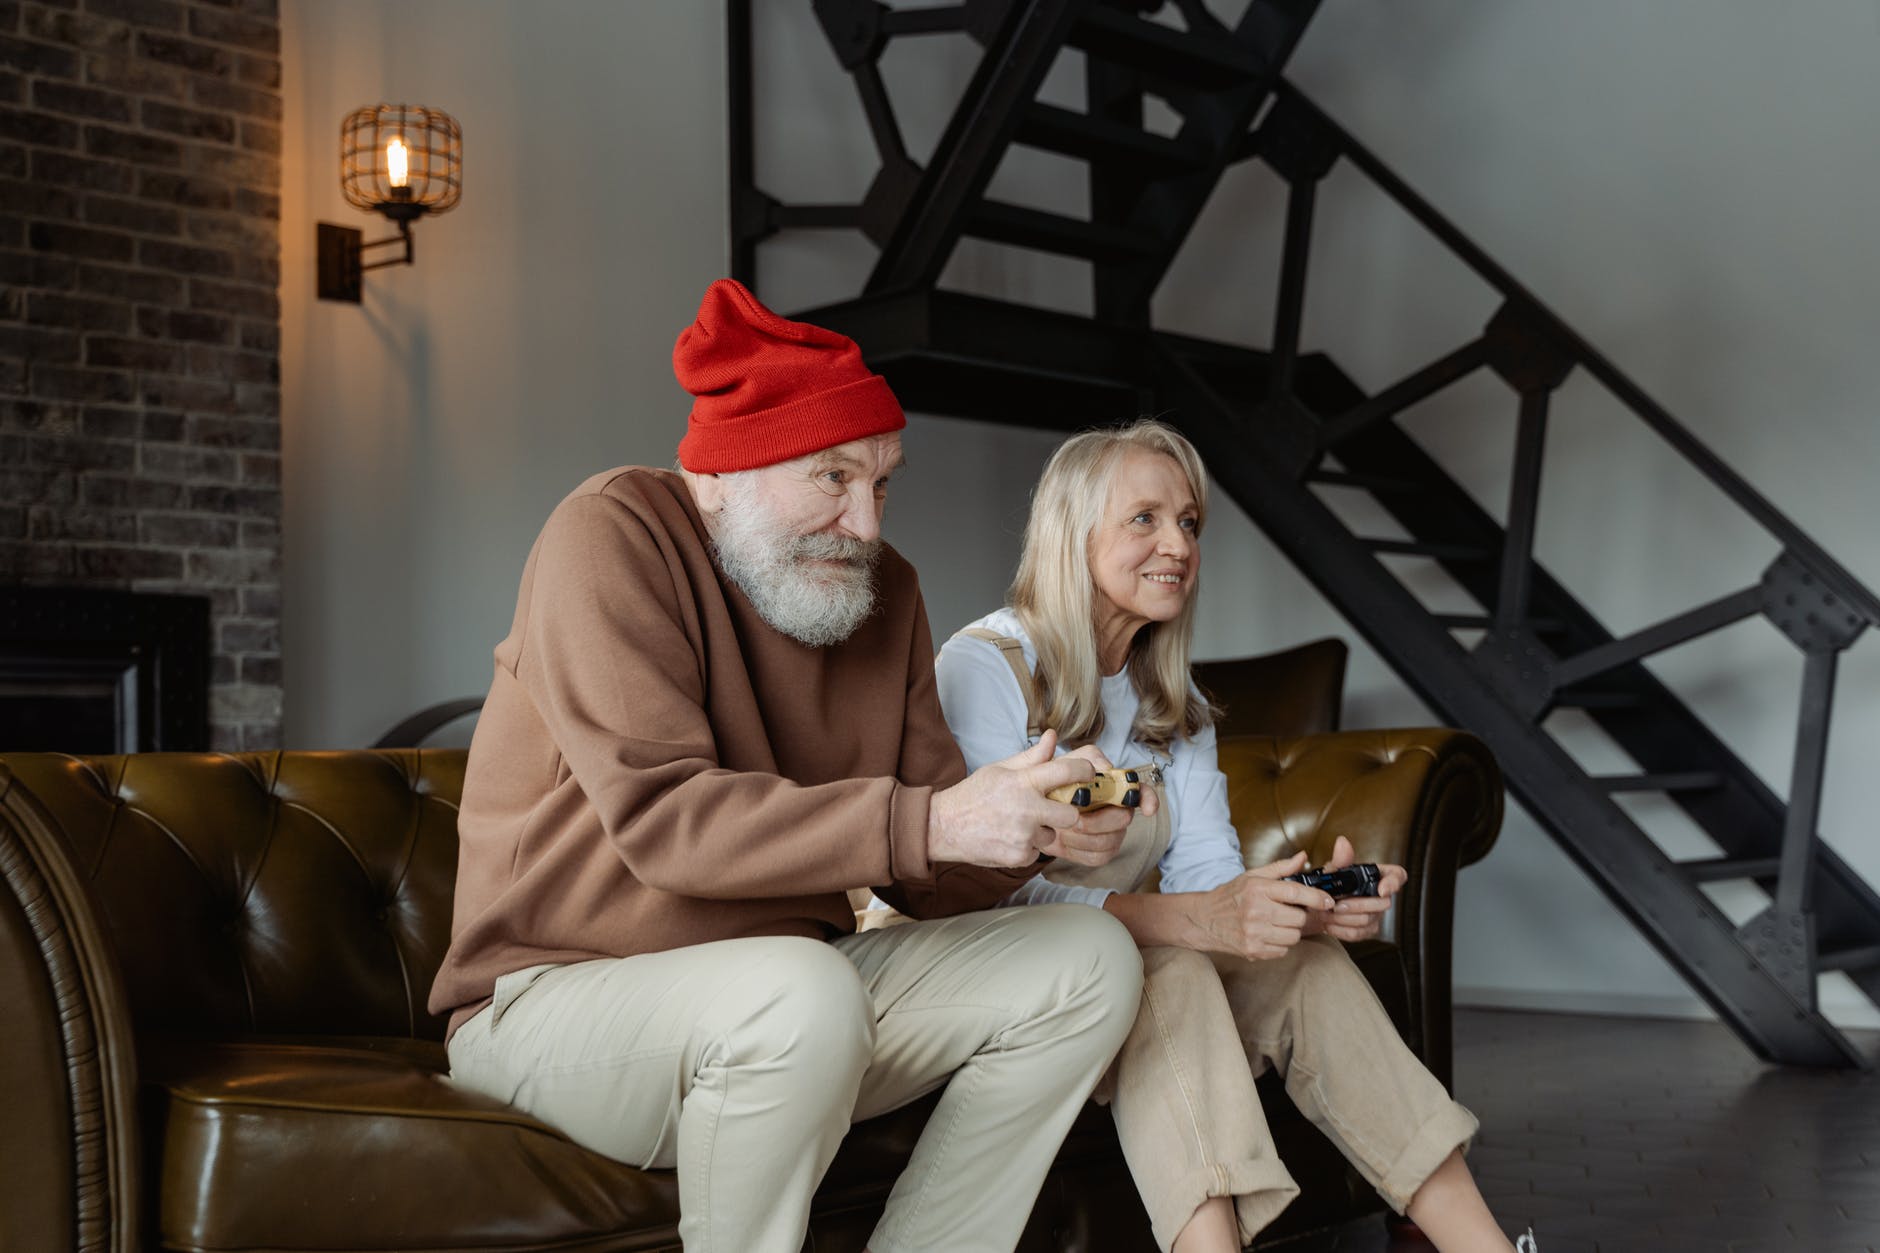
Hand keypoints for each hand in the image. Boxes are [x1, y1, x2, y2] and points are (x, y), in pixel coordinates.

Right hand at [927, 731, 1093, 867]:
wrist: (944, 826)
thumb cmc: (973, 795)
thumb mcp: (999, 769)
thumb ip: (1030, 757)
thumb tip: (1052, 737)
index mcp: (1023, 783)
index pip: (1066, 772)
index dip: (1084, 771)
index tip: (1090, 773)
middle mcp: (1026, 809)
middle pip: (1071, 815)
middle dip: (1065, 812)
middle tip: (1050, 809)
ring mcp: (1023, 836)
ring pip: (1051, 835)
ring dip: (1041, 831)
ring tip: (1018, 824)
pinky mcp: (1018, 856)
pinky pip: (1036, 852)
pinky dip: (1026, 847)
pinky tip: (1009, 837)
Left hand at [1034, 744, 1155, 867]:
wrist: (1030, 817)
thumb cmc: (1042, 789)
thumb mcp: (1038, 770)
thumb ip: (1043, 755)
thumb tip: (1050, 736)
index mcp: (1107, 783)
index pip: (1138, 789)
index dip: (1147, 798)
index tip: (1147, 809)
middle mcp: (1115, 806)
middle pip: (1123, 818)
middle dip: (1096, 821)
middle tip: (1072, 819)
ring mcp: (1110, 830)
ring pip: (1110, 840)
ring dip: (1082, 838)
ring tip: (1060, 830)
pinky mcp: (1100, 850)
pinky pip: (1099, 856)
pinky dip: (1079, 852)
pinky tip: (1064, 843)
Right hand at [1180, 850, 1333, 959]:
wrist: (1204, 920)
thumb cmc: (1230, 896)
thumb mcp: (1252, 876)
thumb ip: (1280, 868)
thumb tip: (1303, 857)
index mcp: (1258, 889)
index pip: (1296, 893)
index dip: (1317, 898)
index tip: (1328, 901)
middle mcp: (1256, 911)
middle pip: (1299, 918)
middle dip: (1298, 916)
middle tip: (1287, 912)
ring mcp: (1254, 932)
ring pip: (1293, 936)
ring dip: (1291, 931)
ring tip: (1276, 923)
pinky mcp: (1253, 950)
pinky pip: (1283, 950)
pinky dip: (1280, 944)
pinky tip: (1268, 934)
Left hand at [1298, 835, 1407, 941]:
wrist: (1321, 903)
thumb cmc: (1333, 882)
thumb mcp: (1334, 869)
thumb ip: (1340, 859)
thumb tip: (1342, 843)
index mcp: (1378, 875)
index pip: (1398, 876)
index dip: (1394, 883)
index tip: (1382, 889)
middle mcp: (1381, 896)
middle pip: (1382, 904)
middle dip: (1357, 905)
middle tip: (1335, 905)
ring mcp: (1376, 914)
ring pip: (1368, 921)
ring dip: (1344, 919)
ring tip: (1326, 913)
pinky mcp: (1367, 929)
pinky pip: (1359, 934)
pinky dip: (1341, 930)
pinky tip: (1328, 923)